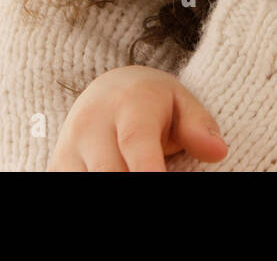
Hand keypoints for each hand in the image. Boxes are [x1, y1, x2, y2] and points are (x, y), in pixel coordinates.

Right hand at [47, 65, 227, 170]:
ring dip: (115, 184)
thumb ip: (199, 127)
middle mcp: (93, 124)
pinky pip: (68, 184)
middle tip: (161, 176)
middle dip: (133, 182)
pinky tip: (116, 173)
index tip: (157, 182)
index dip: (147, 169)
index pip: (136, 141)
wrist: (108, 89)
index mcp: (131, 104)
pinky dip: (91, 186)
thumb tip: (218, 151)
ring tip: (136, 170)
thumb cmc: (154, 102)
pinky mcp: (57, 166)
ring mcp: (70, 147)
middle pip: (111, 171)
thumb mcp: (182, 103)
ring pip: (88, 181)